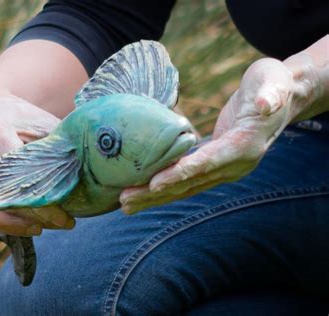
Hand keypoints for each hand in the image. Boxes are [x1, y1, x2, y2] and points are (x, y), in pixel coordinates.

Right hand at [0, 95, 74, 250]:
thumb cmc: (19, 116)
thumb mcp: (41, 121)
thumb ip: (58, 144)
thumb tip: (87, 172)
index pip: (17, 173)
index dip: (42, 197)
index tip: (66, 212)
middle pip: (1, 195)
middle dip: (34, 215)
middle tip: (64, 223)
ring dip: (12, 226)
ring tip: (42, 229)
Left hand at [120, 58, 300, 213]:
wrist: (283, 98)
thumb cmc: (274, 84)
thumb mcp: (275, 81)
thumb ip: (271, 93)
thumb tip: (266, 103)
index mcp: (245, 146)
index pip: (208, 163)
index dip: (181, 174)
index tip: (154, 184)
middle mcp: (234, 165)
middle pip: (190, 183)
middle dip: (157, 193)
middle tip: (125, 202)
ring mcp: (225, 168)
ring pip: (186, 187)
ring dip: (155, 197)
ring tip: (126, 204)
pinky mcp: (215, 164)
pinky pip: (187, 180)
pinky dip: (165, 186)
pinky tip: (144, 190)